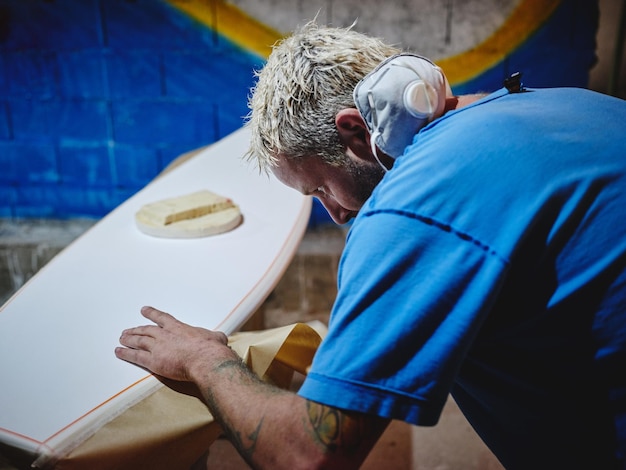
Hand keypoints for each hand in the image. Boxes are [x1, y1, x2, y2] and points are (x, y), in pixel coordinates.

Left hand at [115, 306, 232, 381]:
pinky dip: (126, 354)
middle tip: (127, 330)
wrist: (206, 360)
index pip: (162, 318)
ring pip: (138, 341)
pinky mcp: (153, 361)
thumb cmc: (211, 350)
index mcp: (179, 328)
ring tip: (121, 339)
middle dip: (136, 329)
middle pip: (146, 330)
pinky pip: (135, 357)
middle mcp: (165, 335)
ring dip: (128, 339)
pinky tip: (119, 352)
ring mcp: (158, 347)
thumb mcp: (216, 338)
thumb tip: (220, 338)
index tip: (144, 310)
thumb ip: (214, 337)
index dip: (152, 314)